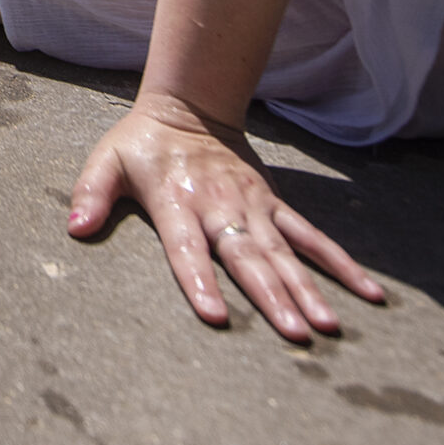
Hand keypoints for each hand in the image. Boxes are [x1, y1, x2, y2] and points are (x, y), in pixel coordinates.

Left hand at [68, 96, 384, 342]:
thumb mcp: (107, 160)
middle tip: (296, 336)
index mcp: (177, 200)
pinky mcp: (275, 205)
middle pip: (247, 259)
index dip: (200, 281)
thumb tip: (75, 229)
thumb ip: (90, 193)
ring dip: (308, 290)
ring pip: (284, 253)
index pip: (187, 249)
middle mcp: (220, 206)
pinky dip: (341, 263)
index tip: (215, 316)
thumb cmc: (142, 144)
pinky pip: (312, 237)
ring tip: (328, 326)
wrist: (189, 107)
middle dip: (271, 298)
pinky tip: (369, 293)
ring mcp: (254, 207)